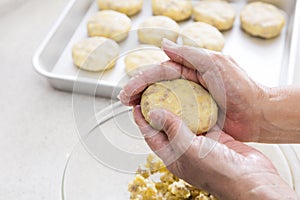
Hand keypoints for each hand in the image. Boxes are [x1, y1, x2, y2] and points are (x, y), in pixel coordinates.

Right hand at [120, 39, 265, 141]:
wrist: (257, 114)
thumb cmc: (241, 88)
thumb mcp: (216, 64)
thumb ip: (190, 54)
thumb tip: (165, 45)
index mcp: (190, 69)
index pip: (160, 72)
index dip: (142, 80)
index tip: (128, 91)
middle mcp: (187, 83)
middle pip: (157, 85)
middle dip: (138, 91)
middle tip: (124, 101)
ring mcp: (189, 101)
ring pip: (162, 100)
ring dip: (145, 104)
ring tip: (131, 109)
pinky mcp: (193, 116)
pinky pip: (173, 115)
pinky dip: (160, 117)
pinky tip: (150, 121)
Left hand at [132, 106, 296, 199]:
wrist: (252, 178)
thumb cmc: (220, 174)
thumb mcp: (189, 150)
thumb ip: (172, 130)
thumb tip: (155, 114)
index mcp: (174, 156)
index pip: (151, 135)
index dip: (142, 120)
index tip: (136, 105)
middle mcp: (185, 148)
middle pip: (167, 125)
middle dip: (159, 109)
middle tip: (154, 93)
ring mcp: (201, 141)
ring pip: (185, 119)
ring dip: (180, 106)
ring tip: (173, 90)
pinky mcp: (216, 135)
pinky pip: (203, 118)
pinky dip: (199, 107)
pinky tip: (197, 95)